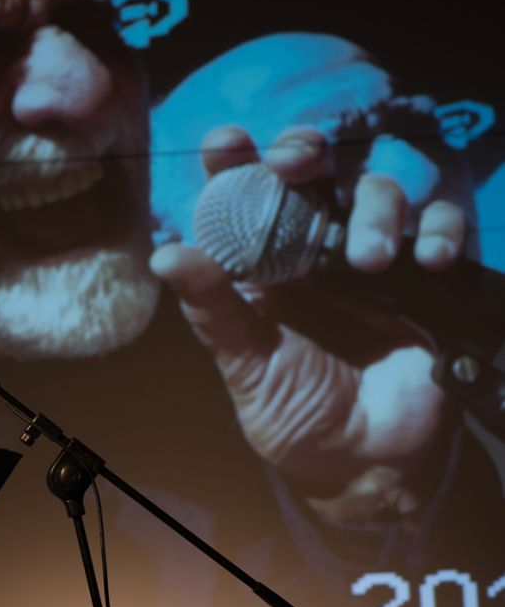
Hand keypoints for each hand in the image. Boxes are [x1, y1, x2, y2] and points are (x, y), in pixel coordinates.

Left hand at [150, 125, 465, 523]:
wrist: (369, 465)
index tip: (227, 140)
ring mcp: (373, 256)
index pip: (241, 191)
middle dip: (303, 149)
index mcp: (260, 261)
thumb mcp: (247, 366)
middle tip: (296, 164)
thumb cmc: (296, 412)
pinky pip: (441, 225)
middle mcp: (313, 246)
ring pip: (377, 186)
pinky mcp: (428, 276)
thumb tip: (164, 253)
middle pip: (311, 168)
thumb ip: (213, 310)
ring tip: (369, 263)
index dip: (232, 156)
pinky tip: (430, 260)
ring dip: (375, 206)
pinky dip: (439, 228)